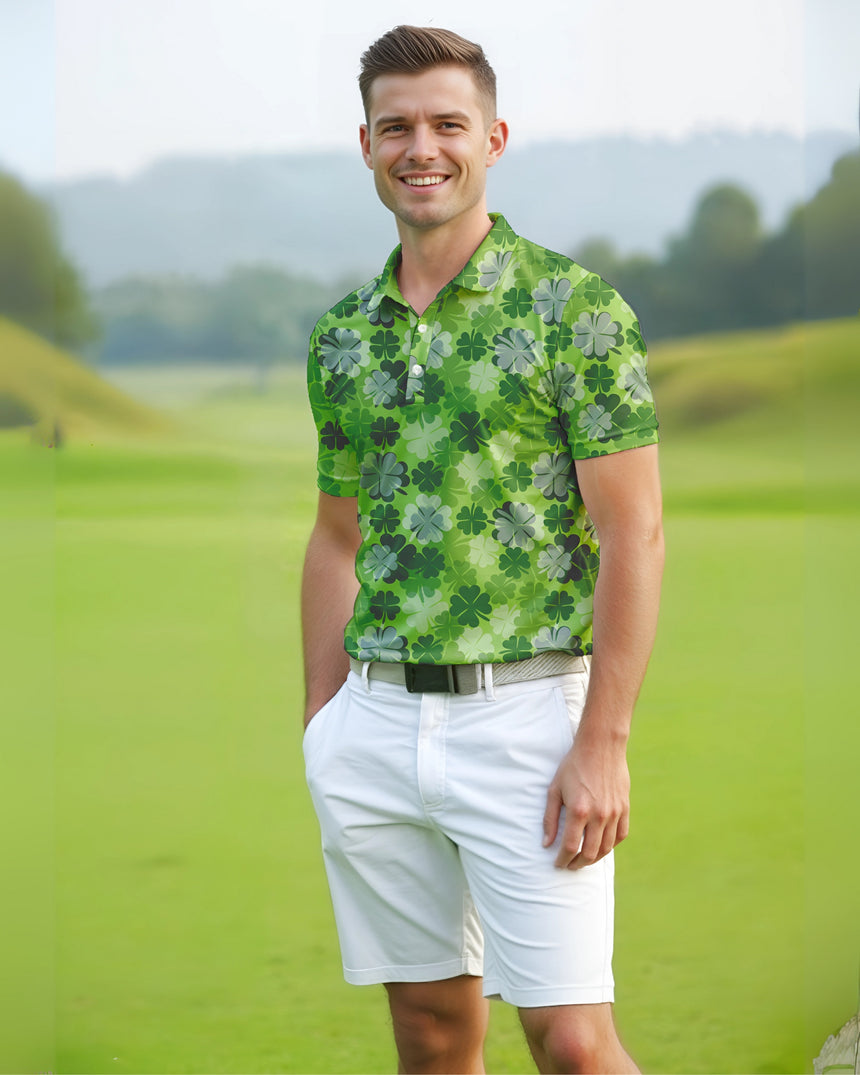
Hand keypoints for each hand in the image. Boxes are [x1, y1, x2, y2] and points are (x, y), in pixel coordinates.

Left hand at [542, 732, 630, 869]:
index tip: (557, 864)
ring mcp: (614, 812)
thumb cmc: (573, 765)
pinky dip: (610, 845)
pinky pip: (620, 835)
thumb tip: (546, 843)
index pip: (570, 847)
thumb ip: (550, 818)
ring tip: (583, 859)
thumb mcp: (555, 789)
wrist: (601, 746)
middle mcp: (599, 815)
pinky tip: (601, 846)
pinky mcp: (624, 808)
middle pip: (589, 853)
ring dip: (594, 858)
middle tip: (569, 865)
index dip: (562, 859)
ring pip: (606, 848)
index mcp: (578, 810)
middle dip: (577, 864)